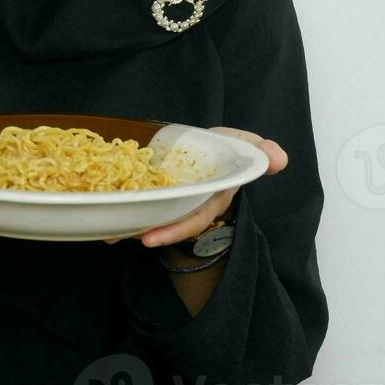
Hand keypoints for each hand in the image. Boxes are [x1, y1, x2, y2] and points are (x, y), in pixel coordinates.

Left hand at [103, 126, 288, 247]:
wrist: (212, 145)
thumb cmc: (230, 149)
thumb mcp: (246, 145)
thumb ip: (261, 151)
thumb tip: (279, 158)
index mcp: (212, 196)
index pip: (194, 218)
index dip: (174, 230)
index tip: (150, 239)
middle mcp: (192, 202)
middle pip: (168, 222)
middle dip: (144, 231)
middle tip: (117, 237)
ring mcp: (175, 198)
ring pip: (153, 215)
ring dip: (130, 224)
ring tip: (106, 232)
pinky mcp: (160, 190)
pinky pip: (143, 201)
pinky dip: (126, 208)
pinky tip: (105, 217)